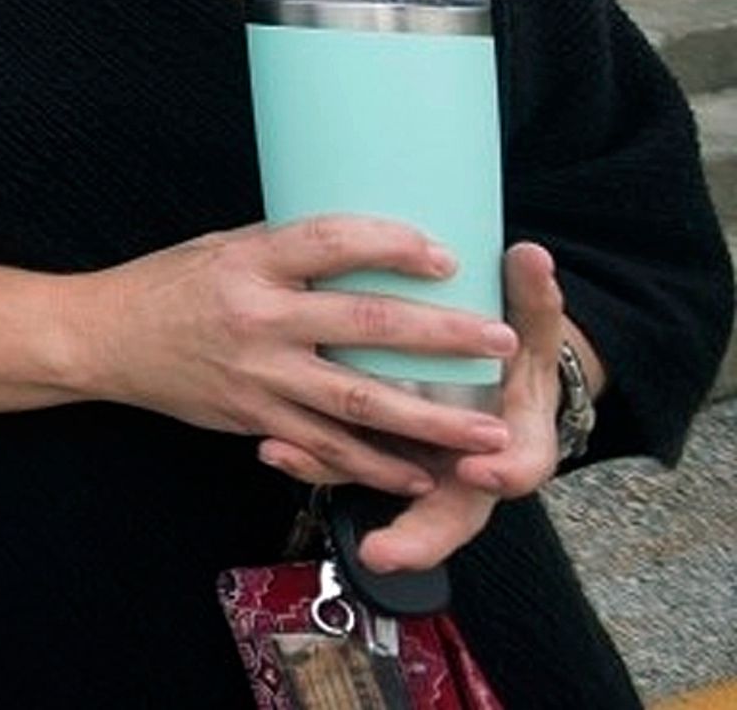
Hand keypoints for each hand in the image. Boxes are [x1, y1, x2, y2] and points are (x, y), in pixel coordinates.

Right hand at [82, 215, 517, 495]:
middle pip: (363, 325)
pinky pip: (324, 447)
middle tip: (499, 341)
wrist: (100, 339)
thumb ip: (287, 253)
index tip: (446, 256)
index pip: (330, 242)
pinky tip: (418, 475)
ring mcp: (257, 374)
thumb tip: (364, 246)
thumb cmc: (166, 284)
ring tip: (485, 429)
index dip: (391, 247)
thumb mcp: (221, 248)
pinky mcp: (253, 417)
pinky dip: (374, 465)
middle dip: (440, 337)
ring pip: (356, 400)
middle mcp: (257, 318)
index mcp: (250, 262)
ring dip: (428, 419)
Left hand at [308, 242, 581, 577]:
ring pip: (387, 494)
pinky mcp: (383, 453)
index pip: (521, 467)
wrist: (499, 369)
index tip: (484, 473)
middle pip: (451, 515)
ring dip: (341, 486)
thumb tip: (533, 254)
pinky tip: (273, 449)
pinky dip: (310, 460)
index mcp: (516, 434)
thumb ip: (533, 295)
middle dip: (418, 536)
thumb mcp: (529, 325)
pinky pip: (346, 463)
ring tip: (300, 478)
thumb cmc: (507, 347)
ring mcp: (425, 464)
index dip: (507, 472)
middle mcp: (471, 463)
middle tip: (383, 552)